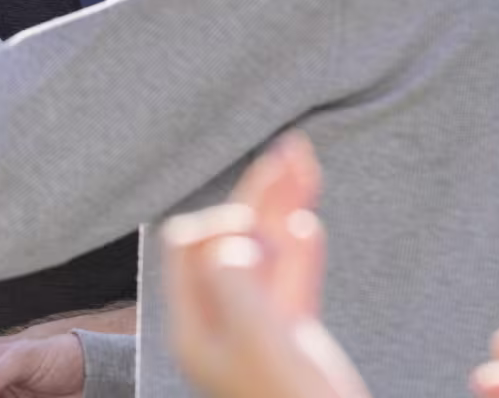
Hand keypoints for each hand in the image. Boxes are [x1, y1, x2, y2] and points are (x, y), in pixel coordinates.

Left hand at [163, 133, 368, 397]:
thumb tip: (232, 240)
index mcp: (196, 329)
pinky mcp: (292, 340)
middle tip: (291, 150)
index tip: (261, 241)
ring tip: (303, 159)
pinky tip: (307, 222)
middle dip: (259, 195)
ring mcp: (258, 330)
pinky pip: (292, 283)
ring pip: (268, 254)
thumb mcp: (263, 348)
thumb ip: (240, 290)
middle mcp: (220, 324)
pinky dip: (300, 250)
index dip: (226, 228)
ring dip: (285, 206)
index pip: (191, 248)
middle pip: (232, 240)